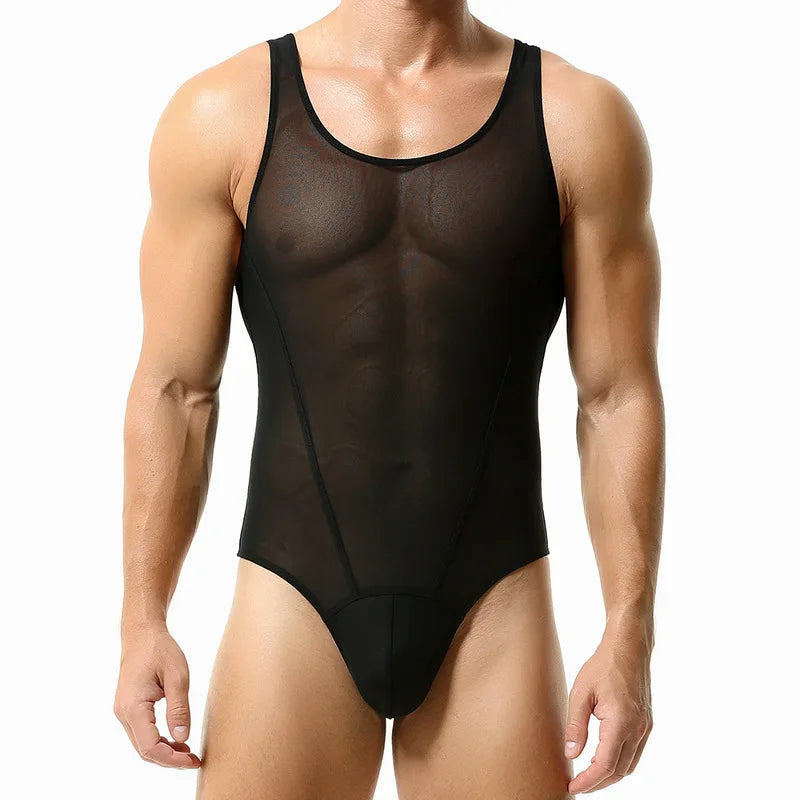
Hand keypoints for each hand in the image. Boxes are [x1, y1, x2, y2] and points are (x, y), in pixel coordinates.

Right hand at [114, 623, 200, 767]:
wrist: (142, 633)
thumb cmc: (160, 649)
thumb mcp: (177, 676)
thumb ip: (179, 708)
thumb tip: (183, 739)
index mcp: (134, 706)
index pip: (149, 747)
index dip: (171, 759)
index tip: (193, 760)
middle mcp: (124, 713)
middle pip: (144, 750)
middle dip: (169, 760)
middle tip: (194, 761)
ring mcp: (124, 711)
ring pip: (142, 744)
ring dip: (164, 752)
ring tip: (189, 753)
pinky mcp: (129, 708)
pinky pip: (142, 733)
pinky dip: (158, 741)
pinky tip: (177, 740)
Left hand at [565, 629, 652, 792]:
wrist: (628, 648)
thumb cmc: (603, 666)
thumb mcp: (581, 693)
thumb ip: (576, 725)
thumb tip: (571, 754)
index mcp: (620, 723)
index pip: (604, 765)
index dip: (588, 781)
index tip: (573, 788)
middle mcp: (637, 729)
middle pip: (618, 771)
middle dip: (598, 783)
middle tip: (577, 785)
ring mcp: (645, 727)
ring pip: (629, 765)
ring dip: (610, 775)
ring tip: (588, 775)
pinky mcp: (646, 723)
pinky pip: (635, 753)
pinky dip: (620, 762)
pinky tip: (604, 758)